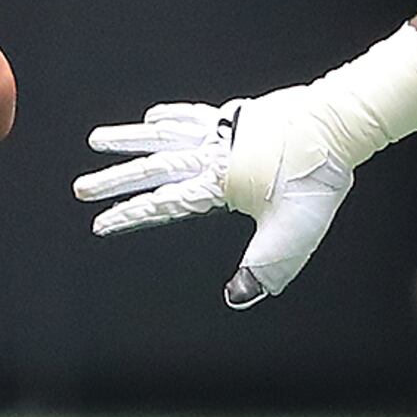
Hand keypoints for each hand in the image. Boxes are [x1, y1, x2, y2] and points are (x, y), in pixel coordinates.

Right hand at [76, 86, 356, 310]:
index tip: (100, 223)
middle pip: (152, 168)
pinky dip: (169, 117)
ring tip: (97, 139)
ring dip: (128, 139)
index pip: (163, 203)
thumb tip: (237, 300)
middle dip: (114, 181)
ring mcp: (222, 131)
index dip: (130, 215)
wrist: (336, 126)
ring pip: (164, 136)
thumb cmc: (314, 182)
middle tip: (80, 187)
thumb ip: (262, 268)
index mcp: (218, 184)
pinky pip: (193, 116)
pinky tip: (152, 118)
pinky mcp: (237, 116)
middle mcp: (212, 155)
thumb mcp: (291, 236)